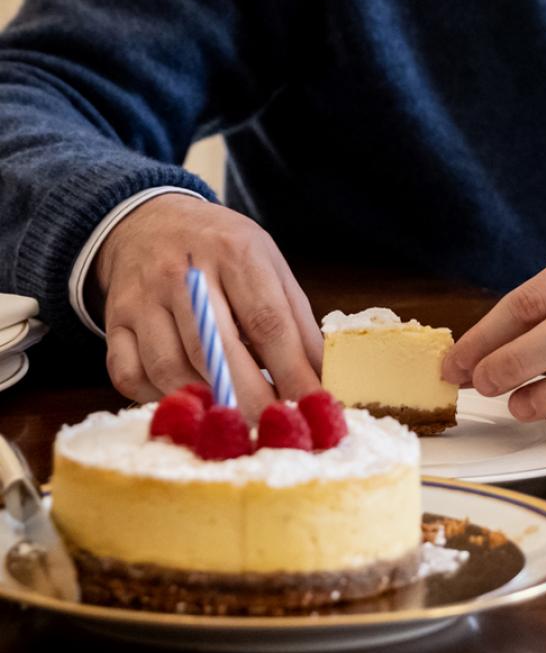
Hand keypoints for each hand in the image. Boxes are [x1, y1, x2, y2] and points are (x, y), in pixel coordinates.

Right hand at [93, 195, 321, 416]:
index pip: (268, 323)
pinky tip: (188, 401)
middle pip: (215, 351)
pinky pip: (129, 374)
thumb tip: (323, 378)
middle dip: (250, 400)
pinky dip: (159, 398)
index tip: (312, 408)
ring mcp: (141, 299)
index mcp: (234, 254)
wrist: (147, 222)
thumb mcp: (270, 266)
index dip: (292, 373)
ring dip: (205, 403)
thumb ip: (298, 320)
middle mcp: (182, 275)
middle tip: (274, 430)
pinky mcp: (114, 322)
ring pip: (169, 368)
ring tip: (235, 420)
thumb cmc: (222, 251)